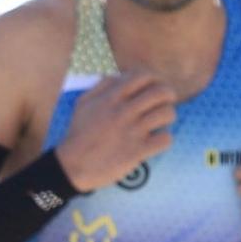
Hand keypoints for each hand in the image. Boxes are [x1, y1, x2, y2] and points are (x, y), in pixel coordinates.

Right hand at [55, 73, 176, 190]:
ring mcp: (132, 131)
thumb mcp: (83, 103)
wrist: (72, 166)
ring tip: (159, 123)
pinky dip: (164, 139)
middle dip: (168, 96)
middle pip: (161, 92)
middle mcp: (123, 111)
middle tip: (165, 103)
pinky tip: (155, 141)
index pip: (143, 76)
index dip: (154, 79)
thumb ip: (102, 86)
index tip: (153, 87)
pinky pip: (165, 139)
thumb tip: (120, 76)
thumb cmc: (78, 134)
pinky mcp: (137, 151)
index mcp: (110, 97)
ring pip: (167, 113)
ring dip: (167, 117)